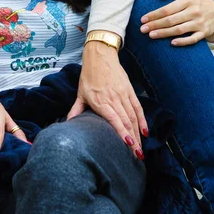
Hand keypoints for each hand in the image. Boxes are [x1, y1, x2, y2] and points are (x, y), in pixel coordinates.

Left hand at [67, 41, 146, 159]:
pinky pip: (138, 108)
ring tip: (141, 149)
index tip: (128, 146)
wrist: (100, 56)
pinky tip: (145, 132)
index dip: (122, 133)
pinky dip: (142, 120)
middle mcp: (113, 99)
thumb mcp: (81, 93)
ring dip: (138, 134)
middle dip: (133, 140)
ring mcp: (123, 94)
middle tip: (137, 156)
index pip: (114, 120)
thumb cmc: (89, 76)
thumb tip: (68, 123)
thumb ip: (76, 110)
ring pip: (133, 117)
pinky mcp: (129, 90)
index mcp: (100, 101)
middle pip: (126, 122)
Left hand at [140, 0, 213, 45]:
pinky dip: (183, 42)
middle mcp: (194, 11)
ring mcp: (199, 23)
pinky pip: (193, 39)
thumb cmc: (195, 1)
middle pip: (171, 20)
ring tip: (151, 35)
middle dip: (155, 25)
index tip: (143, 19)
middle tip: (142, 29)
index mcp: (188, 0)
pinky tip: (172, 43)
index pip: (167, 9)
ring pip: (179, 30)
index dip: (154, 14)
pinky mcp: (204, 33)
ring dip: (164, 33)